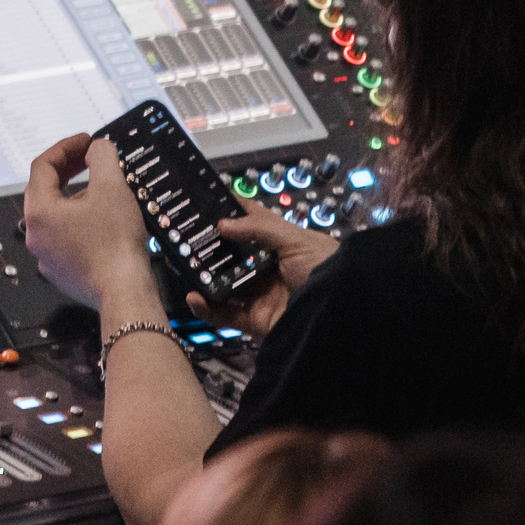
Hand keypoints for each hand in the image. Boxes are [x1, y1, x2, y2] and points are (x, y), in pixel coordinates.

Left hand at [23, 133, 157, 312]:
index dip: (66, 147)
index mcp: (39, 212)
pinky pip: (66, 236)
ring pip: (56, 214)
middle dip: (68, 168)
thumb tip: (98, 148)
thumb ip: (102, 156)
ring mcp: (47, 256)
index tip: (85, 141)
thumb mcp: (112, 186)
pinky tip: (103, 219)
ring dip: (75, 194)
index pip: (43, 165)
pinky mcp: (63, 271)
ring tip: (101, 187)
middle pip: (45, 189)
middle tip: (90, 158)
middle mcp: (36, 235)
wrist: (125, 293)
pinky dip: (80, 220)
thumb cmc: (115, 246)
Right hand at [184, 204, 341, 337]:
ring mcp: (262, 295)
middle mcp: (270, 269)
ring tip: (182, 266)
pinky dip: (207, 308)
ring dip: (203, 277)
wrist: (342, 313)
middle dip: (209, 249)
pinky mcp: (256, 321)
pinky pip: (225, 315)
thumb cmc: (326, 268)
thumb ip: (258, 230)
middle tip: (183, 238)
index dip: (231, 214)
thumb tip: (223, 224)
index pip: (253, 225)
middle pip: (233, 257)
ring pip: (224, 285)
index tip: (205, 203)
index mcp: (283, 245)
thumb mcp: (296, 240)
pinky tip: (194, 297)